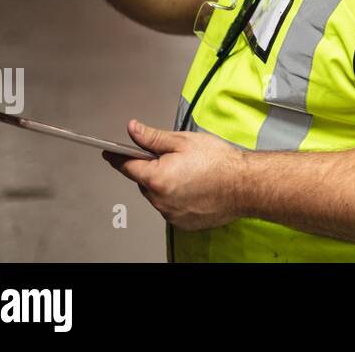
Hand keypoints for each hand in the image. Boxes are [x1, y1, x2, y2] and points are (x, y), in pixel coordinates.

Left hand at [103, 120, 246, 231]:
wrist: (245, 185)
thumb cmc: (219, 162)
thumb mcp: (184, 141)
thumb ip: (153, 138)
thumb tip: (133, 130)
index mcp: (156, 178)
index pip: (126, 166)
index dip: (117, 157)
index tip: (109, 154)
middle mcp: (160, 200)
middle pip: (144, 182)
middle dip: (152, 170)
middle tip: (175, 159)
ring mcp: (170, 214)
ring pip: (157, 196)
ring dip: (165, 185)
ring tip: (190, 174)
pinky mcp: (182, 223)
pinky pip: (170, 208)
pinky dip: (177, 198)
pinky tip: (195, 188)